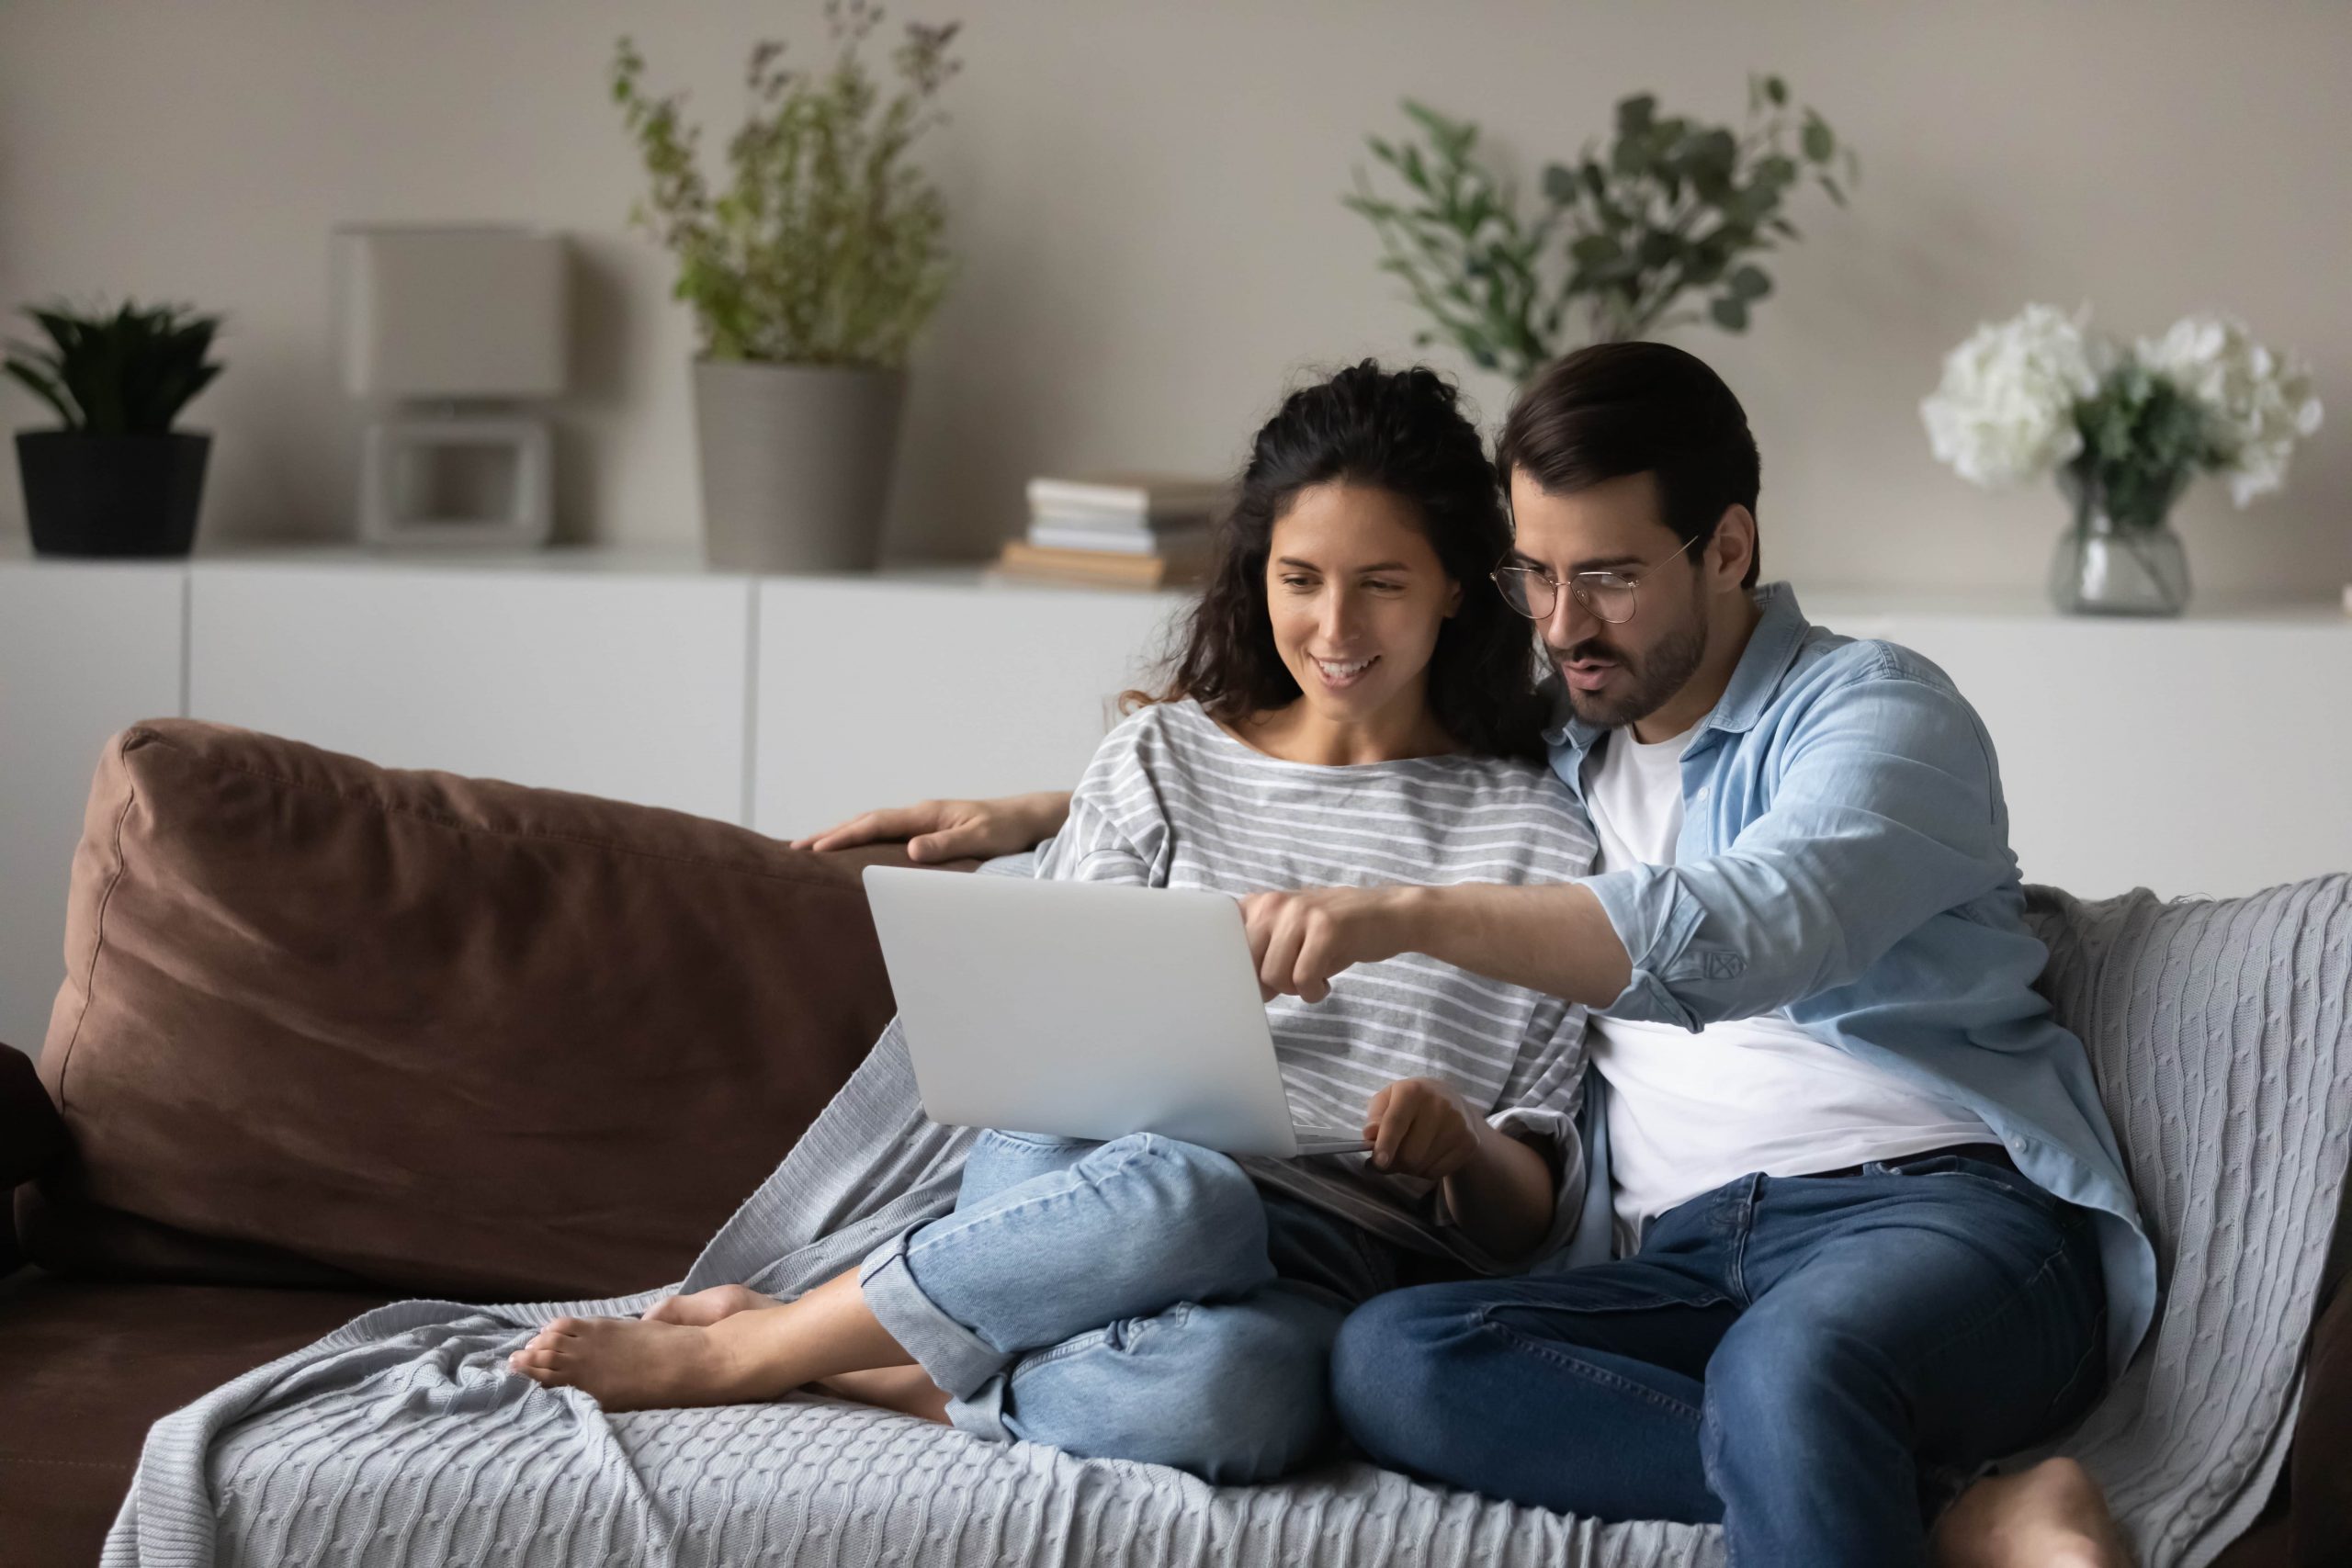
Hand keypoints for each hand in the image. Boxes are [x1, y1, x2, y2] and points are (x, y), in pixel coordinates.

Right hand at [790, 792, 1064, 862]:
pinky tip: (854, 850)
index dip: (843, 836)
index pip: (875, 824)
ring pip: (872, 825)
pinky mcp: (927, 829)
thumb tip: (911, 849)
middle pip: (865, 821)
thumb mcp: (979, 838)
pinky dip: (863, 838)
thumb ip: (947, 844)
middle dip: (829, 834)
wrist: (1026, 817)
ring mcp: (922, 820)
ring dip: (842, 835)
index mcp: (925, 813)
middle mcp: (919, 813)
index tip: (814, 849)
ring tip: (812, 848)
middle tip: (795, 848)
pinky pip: (885, 832)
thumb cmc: (1006, 828)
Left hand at [1240, 885, 1410, 1002]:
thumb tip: (1233, 987)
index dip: (1233, 972)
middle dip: (1267, 985)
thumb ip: (1260, 949)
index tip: (1250, 983)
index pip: (1224, 943)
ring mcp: (1301, 913)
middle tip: (1291, 982)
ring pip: (1274, 975)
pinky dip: (1314, 991)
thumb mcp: (1290, 932)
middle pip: (1247, 966)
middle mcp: (1274, 903)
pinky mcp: (1326, 928)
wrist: (1390, 914)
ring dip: (1294, 989)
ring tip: (1312, 978)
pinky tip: (1325, 983)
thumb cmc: (1335, 932)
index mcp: (1259, 904)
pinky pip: (1303, 978)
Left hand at [1363, 1077, 1481, 1180]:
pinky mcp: (1469, 1142)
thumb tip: (1370, 1134)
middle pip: (1410, 1154)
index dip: (1386, 1144)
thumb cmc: (1409, 1102)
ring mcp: (1458, 1124)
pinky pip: (1437, 1172)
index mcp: (1413, 1091)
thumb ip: (1375, 1116)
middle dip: (1393, 1163)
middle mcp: (1440, 1105)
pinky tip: (1425, 1156)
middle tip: (1387, 1159)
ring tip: (1409, 1152)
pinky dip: (1425, 1171)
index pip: (1397, 1122)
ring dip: (1408, 1168)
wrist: (1450, 1100)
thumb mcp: (1387, 1100)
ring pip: (1422, 1166)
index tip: (1379, 1162)